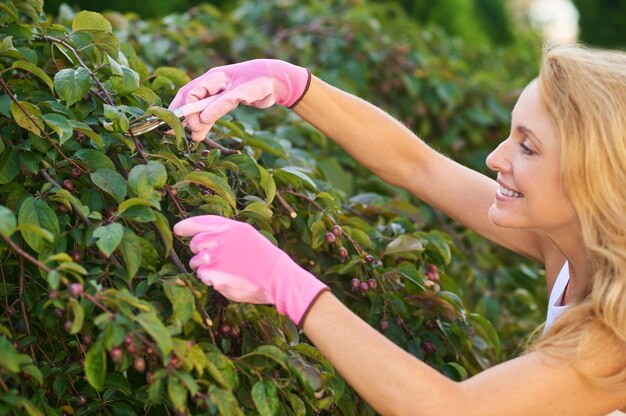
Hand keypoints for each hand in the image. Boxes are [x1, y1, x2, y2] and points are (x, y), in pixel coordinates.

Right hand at [169, 59, 310, 141]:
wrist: (278, 80)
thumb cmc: (259, 81)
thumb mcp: (239, 93)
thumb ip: (220, 106)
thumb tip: (201, 120)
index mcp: (213, 78)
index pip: (190, 93)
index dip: (187, 110)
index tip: (192, 126)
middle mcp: (213, 84)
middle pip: (190, 99)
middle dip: (183, 115)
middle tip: (175, 132)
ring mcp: (220, 93)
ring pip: (201, 108)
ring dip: (196, 122)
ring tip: (192, 138)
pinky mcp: (228, 101)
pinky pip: (212, 112)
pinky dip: (206, 122)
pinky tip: (201, 134)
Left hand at [174, 215, 327, 325]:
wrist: (279, 278)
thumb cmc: (265, 261)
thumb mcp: (248, 238)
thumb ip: (227, 236)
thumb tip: (204, 241)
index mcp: (233, 228)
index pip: (202, 222)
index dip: (187, 226)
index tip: (178, 230)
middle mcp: (223, 239)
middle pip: (196, 243)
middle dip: (197, 252)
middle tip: (208, 259)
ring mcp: (217, 256)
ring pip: (196, 261)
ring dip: (203, 268)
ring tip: (222, 272)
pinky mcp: (214, 273)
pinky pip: (202, 276)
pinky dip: (210, 280)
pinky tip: (226, 280)